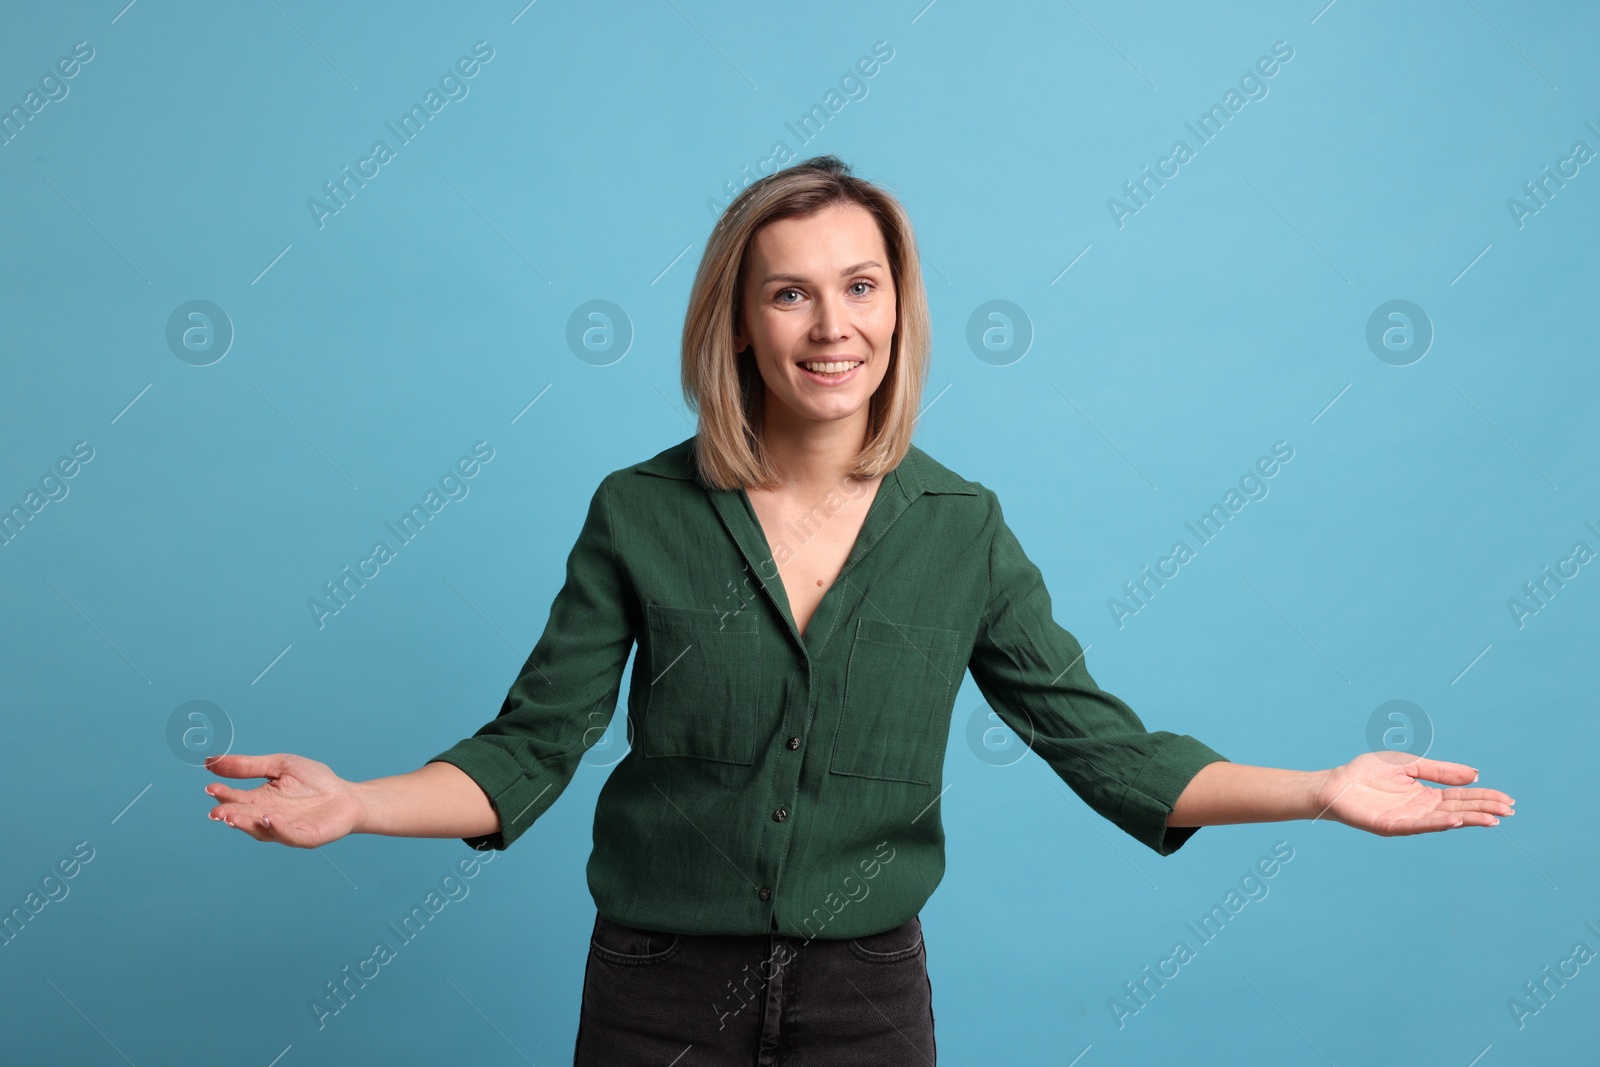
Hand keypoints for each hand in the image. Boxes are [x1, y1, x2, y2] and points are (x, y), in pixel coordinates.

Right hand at [203, 753, 365, 847]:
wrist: (346, 795)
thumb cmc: (314, 780)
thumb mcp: (280, 765)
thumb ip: (248, 766)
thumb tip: (210, 761)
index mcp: (260, 800)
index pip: (236, 799)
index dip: (223, 795)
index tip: (210, 788)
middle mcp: (268, 817)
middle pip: (244, 817)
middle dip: (229, 814)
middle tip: (216, 812)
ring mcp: (285, 829)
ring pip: (261, 830)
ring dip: (247, 824)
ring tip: (232, 817)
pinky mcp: (305, 837)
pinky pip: (288, 835)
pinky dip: (278, 828)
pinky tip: (269, 818)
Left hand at [1313, 753, 1513, 835]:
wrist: (1336, 782)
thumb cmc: (1369, 772)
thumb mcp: (1410, 765)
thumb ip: (1440, 771)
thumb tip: (1476, 775)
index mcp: (1426, 795)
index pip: (1461, 797)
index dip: (1484, 798)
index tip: (1508, 800)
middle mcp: (1421, 810)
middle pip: (1459, 810)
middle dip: (1484, 810)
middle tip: (1509, 810)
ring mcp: (1408, 819)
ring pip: (1444, 820)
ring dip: (1468, 819)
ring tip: (1491, 819)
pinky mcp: (1392, 826)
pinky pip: (1418, 826)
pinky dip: (1437, 823)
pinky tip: (1455, 820)